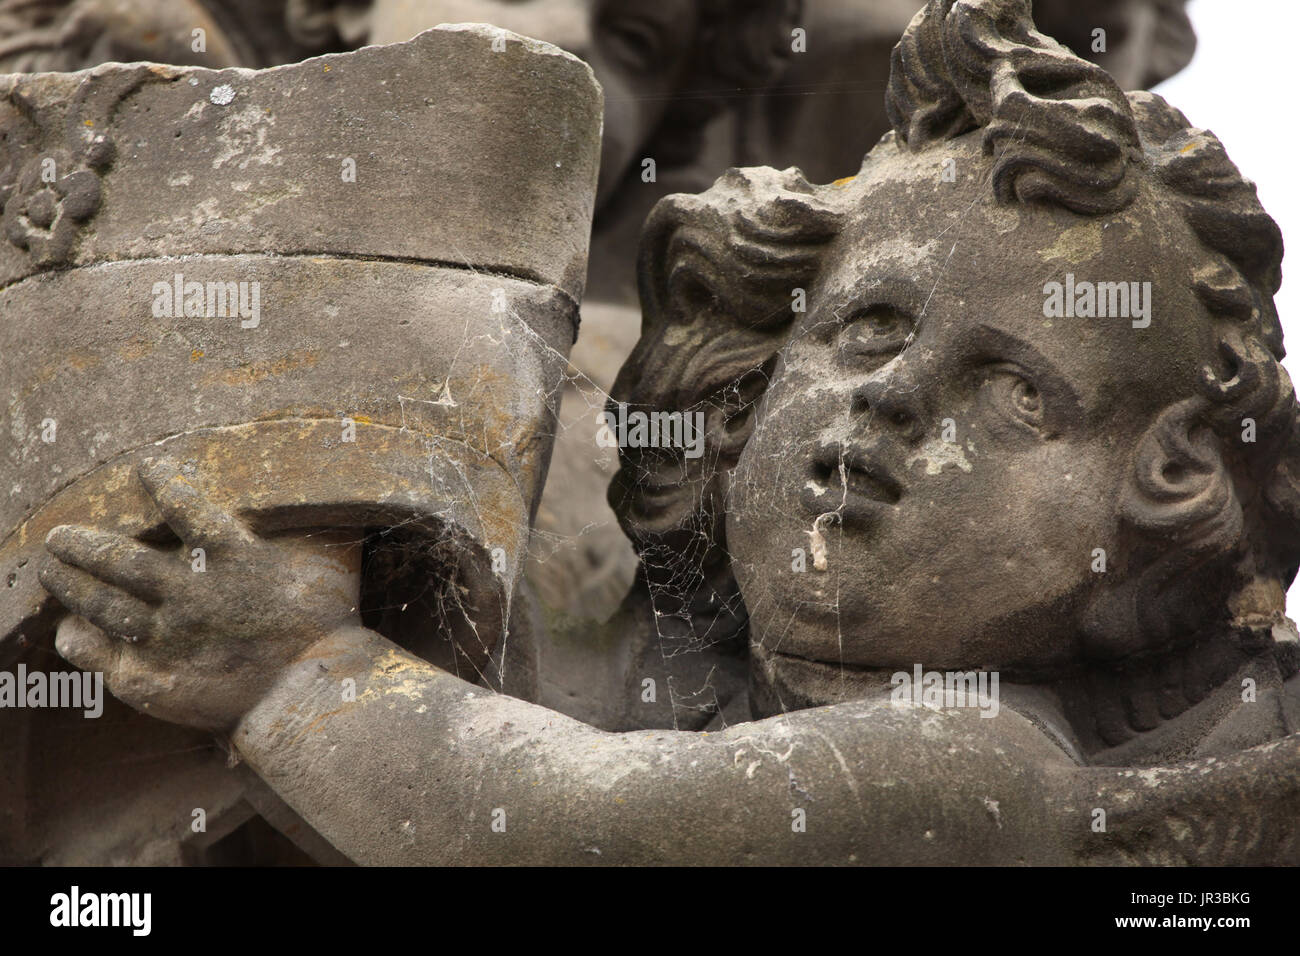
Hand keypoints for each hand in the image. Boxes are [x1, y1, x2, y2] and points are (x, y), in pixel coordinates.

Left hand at [39, 456, 362, 730]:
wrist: (314, 696)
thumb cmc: (331, 625)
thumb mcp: (336, 560)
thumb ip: (323, 520)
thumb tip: (338, 473)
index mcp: (236, 559)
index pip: (187, 507)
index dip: (163, 483)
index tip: (146, 468)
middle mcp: (194, 595)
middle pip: (120, 560)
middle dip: (82, 543)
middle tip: (59, 533)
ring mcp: (170, 638)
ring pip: (103, 604)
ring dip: (70, 582)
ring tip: (53, 566)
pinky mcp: (156, 678)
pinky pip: (102, 654)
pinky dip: (79, 638)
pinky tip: (70, 629)